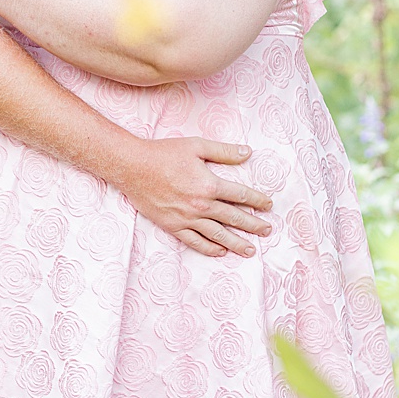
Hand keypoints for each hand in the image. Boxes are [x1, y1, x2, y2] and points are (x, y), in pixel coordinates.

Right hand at [112, 135, 274, 257]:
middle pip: (234, 218)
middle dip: (253, 225)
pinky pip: (195, 241)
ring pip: (218, 234)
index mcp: (209, 185)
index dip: (258, 200)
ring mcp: (187, 218)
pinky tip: (220, 251)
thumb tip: (248, 153)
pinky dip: (209, 248)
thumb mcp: (195, 146)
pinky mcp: (173, 225)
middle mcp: (201, 205)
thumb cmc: (162, 153)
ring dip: (236, 243)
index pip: (241, 195)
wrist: (131, 166)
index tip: (267, 205)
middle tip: (266, 231)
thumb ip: (223, 151)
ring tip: (250, 250)